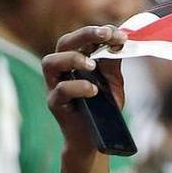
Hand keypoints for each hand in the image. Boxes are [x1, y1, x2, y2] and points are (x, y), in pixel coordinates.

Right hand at [41, 24, 127, 152]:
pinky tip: (93, 90)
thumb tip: (121, 41)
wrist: (96, 140)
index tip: (120, 34)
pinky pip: (60, 90)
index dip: (99, 32)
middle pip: (64, 43)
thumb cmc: (102, 108)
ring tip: (93, 65)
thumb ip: (113, 63)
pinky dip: (77, 87)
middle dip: (85, 34)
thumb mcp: (112, 82)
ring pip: (50, 62)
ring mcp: (54, 86)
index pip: (81, 38)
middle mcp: (61, 69)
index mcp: (74, 60)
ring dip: (73, 58)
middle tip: (106, 34)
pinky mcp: (55, 104)